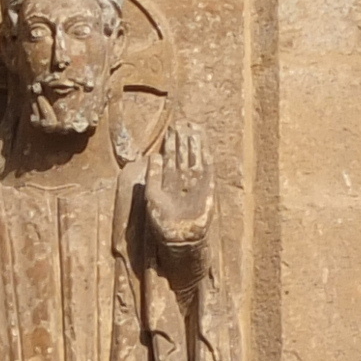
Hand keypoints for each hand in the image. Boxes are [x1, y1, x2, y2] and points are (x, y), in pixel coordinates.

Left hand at [144, 121, 214, 244]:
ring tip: (193, 129)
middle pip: (184, 155)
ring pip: (195, 160)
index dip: (172, 143)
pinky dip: (207, 160)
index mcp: (169, 180)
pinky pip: (208, 172)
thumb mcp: (152, 195)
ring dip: (195, 145)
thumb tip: (154, 157)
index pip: (172, 157)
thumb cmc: (161, 220)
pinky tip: (205, 148)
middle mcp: (182, 180)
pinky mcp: (207, 190)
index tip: (172, 128)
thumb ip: (153, 176)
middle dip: (183, 140)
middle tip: (183, 123)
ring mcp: (195, 184)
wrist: (178, 237)